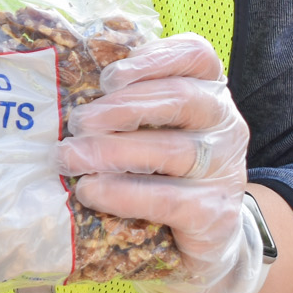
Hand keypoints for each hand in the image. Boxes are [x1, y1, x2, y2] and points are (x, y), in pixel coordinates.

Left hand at [52, 33, 264, 292]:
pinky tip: (90, 191)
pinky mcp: (214, 213)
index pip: (197, 56)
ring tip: (69, 156)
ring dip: (112, 151)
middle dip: (121, 108)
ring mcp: (224, 169)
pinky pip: (167, 199)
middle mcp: (225, 123)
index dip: (155, 58)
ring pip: (172, 150)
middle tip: (76, 121)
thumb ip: (127, 97)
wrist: (206, 236)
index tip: (109, 77)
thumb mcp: (156, 126)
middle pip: (180, 99)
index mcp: (210, 91)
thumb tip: (68, 66)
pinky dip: (123, 193)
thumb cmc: (167, 167)